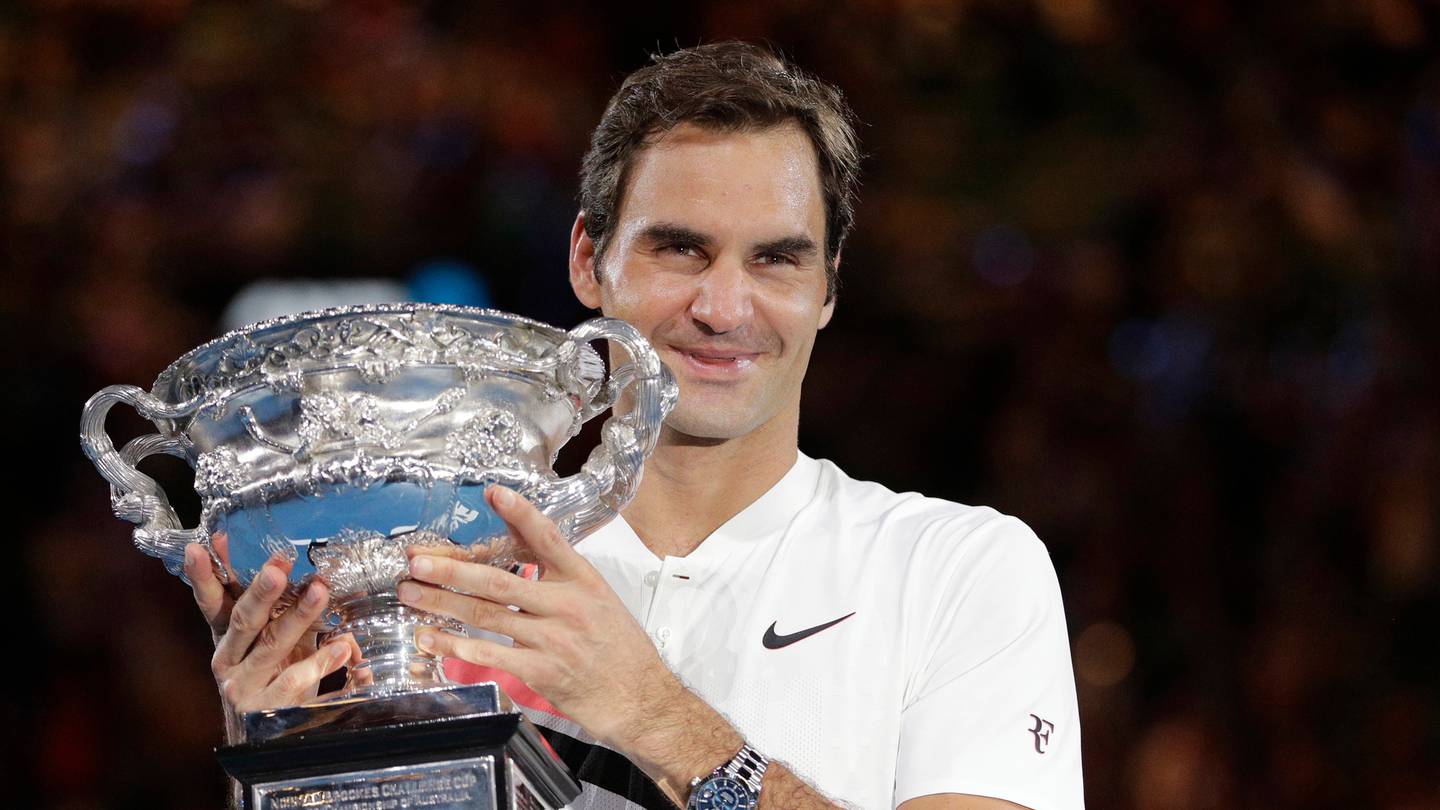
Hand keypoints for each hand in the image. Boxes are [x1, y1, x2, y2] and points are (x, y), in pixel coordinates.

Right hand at [185, 537, 361, 719]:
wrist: (270, 732)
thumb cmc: (274, 671)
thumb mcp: (273, 633)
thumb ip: (280, 602)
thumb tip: (291, 561)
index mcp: (224, 636)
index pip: (212, 601)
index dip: (204, 575)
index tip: (203, 546)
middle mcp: (228, 659)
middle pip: (243, 620)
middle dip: (261, 590)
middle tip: (279, 566)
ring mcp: (243, 686)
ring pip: (271, 645)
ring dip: (298, 615)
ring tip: (320, 591)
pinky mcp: (266, 708)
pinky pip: (294, 680)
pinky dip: (320, 662)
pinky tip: (342, 646)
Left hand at [397, 487, 694, 751]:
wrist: (640, 698)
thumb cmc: (619, 649)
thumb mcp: (600, 600)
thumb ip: (561, 580)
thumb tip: (519, 558)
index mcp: (583, 580)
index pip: (548, 538)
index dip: (520, 514)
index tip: (493, 493)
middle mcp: (566, 604)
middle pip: (498, 580)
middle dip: (451, 568)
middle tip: (416, 559)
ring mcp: (552, 639)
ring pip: (485, 615)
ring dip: (441, 603)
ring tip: (410, 593)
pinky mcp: (540, 671)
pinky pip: (488, 654)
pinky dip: (454, 646)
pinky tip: (430, 638)